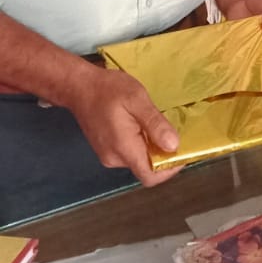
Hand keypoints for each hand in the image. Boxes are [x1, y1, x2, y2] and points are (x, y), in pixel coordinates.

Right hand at [61, 65, 182, 185]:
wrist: (78, 86)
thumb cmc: (108, 89)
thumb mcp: (137, 99)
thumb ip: (155, 123)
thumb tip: (173, 145)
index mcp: (123, 148)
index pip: (150, 176)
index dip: (169, 169)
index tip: (183, 151)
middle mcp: (114, 159)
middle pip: (145, 168)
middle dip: (161, 153)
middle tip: (172, 130)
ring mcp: (108, 155)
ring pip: (138, 159)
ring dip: (150, 147)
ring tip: (153, 123)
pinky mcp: (105, 149)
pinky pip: (128, 153)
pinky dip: (139, 143)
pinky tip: (139, 124)